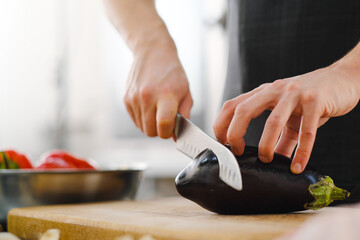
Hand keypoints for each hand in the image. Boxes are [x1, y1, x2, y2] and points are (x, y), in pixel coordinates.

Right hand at [124, 38, 192, 137]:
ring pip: (142, 128)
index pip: (164, 125)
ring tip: (157, 110)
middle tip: (166, 119)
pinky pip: (135, 120)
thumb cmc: (172, 73)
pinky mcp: (126, 99)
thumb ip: (184, 115)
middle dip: (160, 130)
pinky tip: (149, 106)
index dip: (168, 132)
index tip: (172, 128)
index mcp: (166, 95)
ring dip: (151, 124)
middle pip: (151, 131)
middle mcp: (147, 97)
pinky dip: (143, 118)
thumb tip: (176, 136)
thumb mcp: (186, 92)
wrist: (153, 52)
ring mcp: (134, 98)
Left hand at [214, 61, 359, 173]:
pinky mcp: (315, 101)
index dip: (221, 124)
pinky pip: (306, 130)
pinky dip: (302, 152)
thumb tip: (274, 160)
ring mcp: (294, 94)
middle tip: (237, 152)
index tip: (223, 144)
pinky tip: (297, 166)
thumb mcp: (290, 116)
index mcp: (264, 93)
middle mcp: (275, 90)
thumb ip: (281, 137)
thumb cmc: (310, 98)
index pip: (232, 105)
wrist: (342, 79)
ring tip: (266, 160)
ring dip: (266, 144)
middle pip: (244, 110)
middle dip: (235, 133)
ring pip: (273, 121)